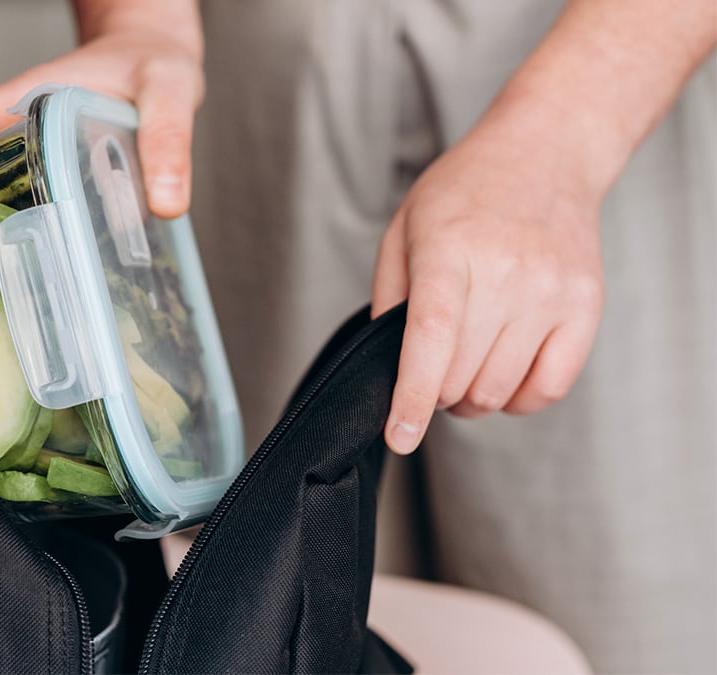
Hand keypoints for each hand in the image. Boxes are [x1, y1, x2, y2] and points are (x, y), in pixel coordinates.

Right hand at [0, 20, 202, 218]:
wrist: (163, 55)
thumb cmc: (158, 66)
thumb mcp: (169, 93)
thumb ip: (169, 142)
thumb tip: (168, 205)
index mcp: (35, 97)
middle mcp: (26, 123)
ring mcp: (36, 147)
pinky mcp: (54, 168)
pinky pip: (22, 195)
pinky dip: (10, 223)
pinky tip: (11, 263)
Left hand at [371, 118, 604, 454]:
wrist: (546, 154)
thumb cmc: (463, 194)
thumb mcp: (404, 230)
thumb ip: (389, 299)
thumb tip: (387, 367)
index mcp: (448, 249)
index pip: (431, 340)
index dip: (412, 397)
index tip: (400, 437)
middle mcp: (506, 271)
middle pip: (461, 377)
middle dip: (435, 393)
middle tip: (431, 372)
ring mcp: (551, 290)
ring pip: (499, 391)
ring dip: (471, 398)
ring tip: (463, 369)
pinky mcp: (586, 306)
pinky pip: (549, 388)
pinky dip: (517, 399)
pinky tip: (503, 373)